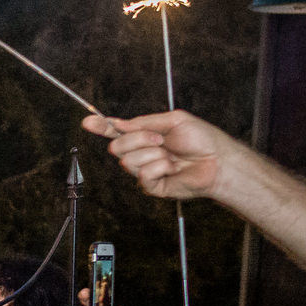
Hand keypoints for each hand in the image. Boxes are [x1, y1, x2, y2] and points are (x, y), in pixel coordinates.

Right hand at [82, 111, 233, 200]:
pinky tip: (173, 168)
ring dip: (153, 154)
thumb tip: (119, 123)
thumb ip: (143, 122)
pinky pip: (143, 175)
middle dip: (138, 139)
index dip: (101, 127)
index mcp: (145, 135)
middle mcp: (142, 152)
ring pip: (128, 161)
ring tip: (171, 156)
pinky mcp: (151, 185)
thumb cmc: (202, 139)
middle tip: (160, 140)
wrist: (217, 161)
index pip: (116, 131)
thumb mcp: (172, 120)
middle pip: (116, 147)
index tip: (88, 122)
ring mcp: (145, 169)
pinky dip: (160, 168)